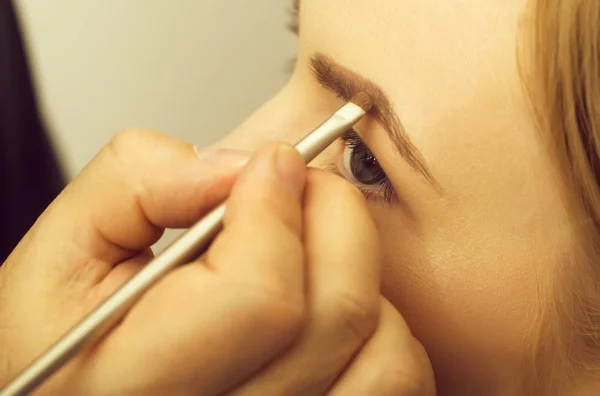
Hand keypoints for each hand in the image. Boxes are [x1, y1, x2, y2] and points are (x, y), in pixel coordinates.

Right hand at [0, 128, 434, 394]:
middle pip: (337, 314)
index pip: (258, 295)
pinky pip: (396, 382)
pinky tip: (324, 307)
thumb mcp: (66, 248)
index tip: (270, 165)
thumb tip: (236, 169)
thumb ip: (138, 182)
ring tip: (309, 254)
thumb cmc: (66, 335)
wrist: (80, 383)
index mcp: (136, 384)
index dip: (275, 208)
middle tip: (303, 187)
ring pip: (384, 354)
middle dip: (335, 217)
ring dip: (361, 278)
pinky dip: (381, 328)